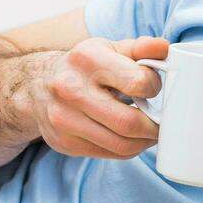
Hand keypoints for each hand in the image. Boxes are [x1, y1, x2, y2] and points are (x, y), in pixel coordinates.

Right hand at [30, 35, 168, 159]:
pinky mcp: (64, 143)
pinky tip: (131, 138)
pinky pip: (109, 154)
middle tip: (163, 122)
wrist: (38, 85)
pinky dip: (128, 149)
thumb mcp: (109, 49)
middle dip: (154, 126)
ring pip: (121, 145)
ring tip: (151, 132)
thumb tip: (165, 48)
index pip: (137, 82)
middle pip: (128, 122)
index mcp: (87, 59)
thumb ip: (140, 48)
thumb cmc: (84, 66)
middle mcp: (70, 89)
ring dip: (144, 142)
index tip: (156, 88)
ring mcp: (64, 119)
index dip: (155, 88)